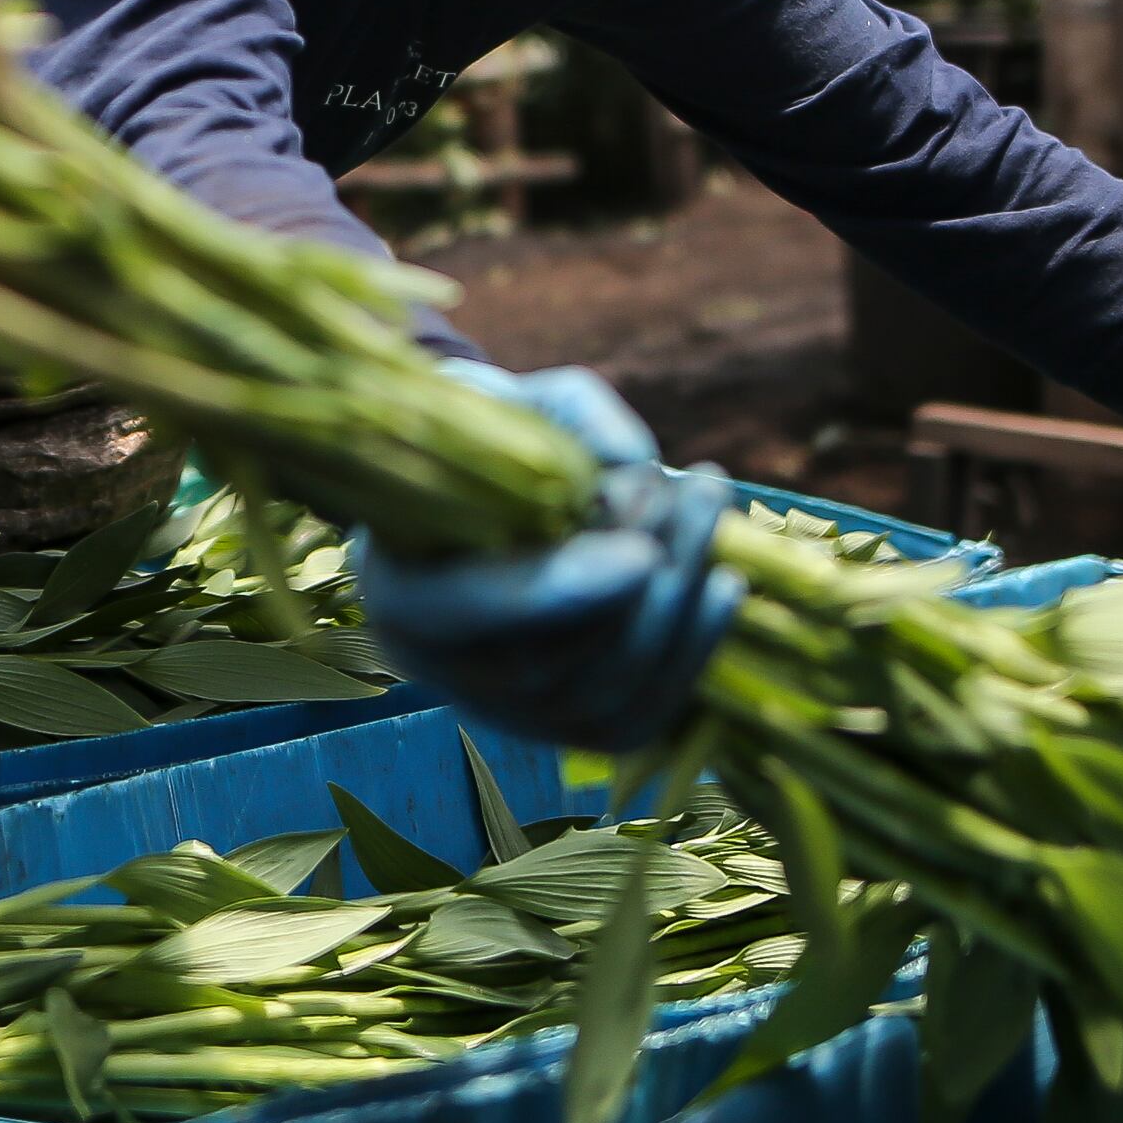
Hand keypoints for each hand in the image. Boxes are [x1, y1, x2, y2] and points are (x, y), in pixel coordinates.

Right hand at [350, 366, 739, 750]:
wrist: (471, 495)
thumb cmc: (480, 435)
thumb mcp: (506, 396)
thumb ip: (567, 415)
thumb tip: (636, 465)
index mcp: (398, 588)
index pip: (467, 610)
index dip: (557, 591)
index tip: (641, 553)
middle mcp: (441, 669)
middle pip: (553, 663)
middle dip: (647, 580)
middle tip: (700, 487)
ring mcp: (504, 710)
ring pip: (603, 698)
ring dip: (680, 607)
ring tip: (712, 510)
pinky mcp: (565, 725)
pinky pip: (636, 722)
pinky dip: (690, 656)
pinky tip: (724, 584)